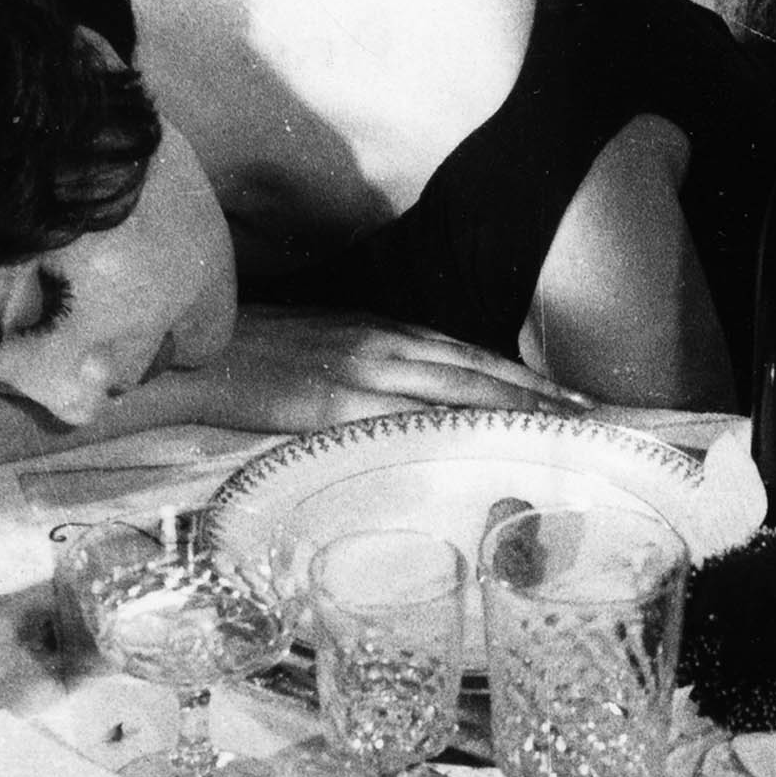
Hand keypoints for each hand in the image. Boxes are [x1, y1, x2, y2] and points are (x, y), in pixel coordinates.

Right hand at [139, 304, 594, 433]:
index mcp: (378, 333)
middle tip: (595, 419)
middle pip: (478, 370)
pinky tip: (486, 443)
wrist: (180, 349)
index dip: (524, 377)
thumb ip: (365, 374)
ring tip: (565, 432)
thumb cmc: (244, 353)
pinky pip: (402, 418)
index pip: (468, 355)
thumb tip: (407, 407)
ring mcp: (357, 372)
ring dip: (515, 409)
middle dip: (540, 395)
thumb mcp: (319, 350)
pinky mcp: (327, 402)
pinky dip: (451, 428)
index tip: (572, 400)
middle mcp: (380, 345)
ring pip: (455, 390)